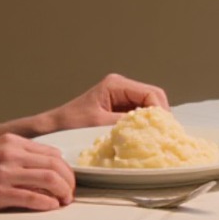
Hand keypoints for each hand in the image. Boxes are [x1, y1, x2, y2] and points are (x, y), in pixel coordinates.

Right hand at [0, 132, 74, 212]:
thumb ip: (19, 155)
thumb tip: (50, 165)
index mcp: (11, 142)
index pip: (52, 152)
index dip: (66, 169)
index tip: (68, 181)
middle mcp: (9, 153)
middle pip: (55, 165)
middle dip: (69, 181)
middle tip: (70, 194)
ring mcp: (4, 173)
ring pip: (49, 179)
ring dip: (63, 192)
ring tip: (64, 202)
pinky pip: (32, 197)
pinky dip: (47, 203)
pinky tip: (51, 207)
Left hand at [45, 71, 169, 130]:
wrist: (55, 126)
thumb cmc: (72, 123)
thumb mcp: (100, 124)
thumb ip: (126, 123)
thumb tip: (149, 128)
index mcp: (116, 84)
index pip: (150, 93)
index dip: (160, 110)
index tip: (163, 128)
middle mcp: (121, 85)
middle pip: (153, 96)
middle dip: (159, 114)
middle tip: (163, 133)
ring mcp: (121, 95)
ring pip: (149, 104)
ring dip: (153, 119)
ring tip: (156, 135)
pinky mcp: (119, 105)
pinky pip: (140, 111)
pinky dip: (145, 122)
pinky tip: (145, 134)